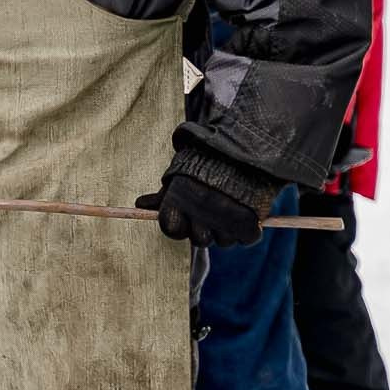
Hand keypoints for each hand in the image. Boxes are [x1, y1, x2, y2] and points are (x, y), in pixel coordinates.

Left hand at [134, 144, 277, 247]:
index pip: (172, 230)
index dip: (178, 226)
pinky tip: (248, 213)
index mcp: (179, 200)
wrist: (241, 147)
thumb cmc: (204, 164)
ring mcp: (225, 218)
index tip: (185, 218)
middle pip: (199, 240)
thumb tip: (139, 205)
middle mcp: (200, 211)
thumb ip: (162, 196)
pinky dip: (250, 230)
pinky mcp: (249, 221)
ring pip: (224, 241)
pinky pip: (248, 238)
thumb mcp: (178, 176)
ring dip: (228, 230)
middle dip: (204, 229)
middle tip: (212, 211)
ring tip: (231, 207)